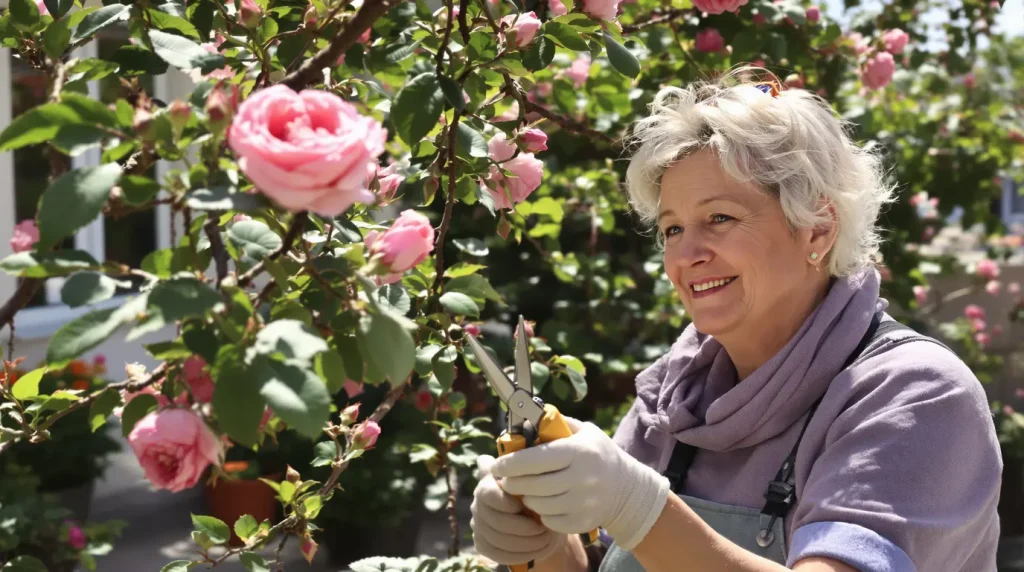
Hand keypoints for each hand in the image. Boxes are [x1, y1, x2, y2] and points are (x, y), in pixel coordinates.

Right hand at [470, 454, 567, 564]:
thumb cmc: (537, 493)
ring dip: (524, 542)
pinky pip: (497, 553)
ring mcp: (478, 525)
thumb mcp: (533, 477)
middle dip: (522, 528)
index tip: (525, 506)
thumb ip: (520, 467)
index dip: (505, 502)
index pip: (487, 494)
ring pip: (497, 539)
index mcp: (486, 484)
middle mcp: (477, 504)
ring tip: (544, 539)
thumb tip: (497, 456)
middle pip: (494, 521)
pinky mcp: (482, 543)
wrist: (540, 516)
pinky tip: (535, 550)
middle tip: (544, 528)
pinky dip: (519, 554)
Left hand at [491, 416, 669, 550]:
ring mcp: (583, 503)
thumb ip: (555, 424)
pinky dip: (541, 513)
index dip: (511, 463)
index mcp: (579, 452)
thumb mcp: (583, 431)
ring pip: (538, 504)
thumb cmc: (597, 454)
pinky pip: (549, 520)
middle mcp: (582, 478)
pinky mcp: (582, 522)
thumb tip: (524, 417)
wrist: (627, 488)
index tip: (496, 465)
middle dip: (512, 482)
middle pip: (533, 484)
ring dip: (525, 497)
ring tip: (525, 490)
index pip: (536, 458)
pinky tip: (543, 503)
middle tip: (505, 479)